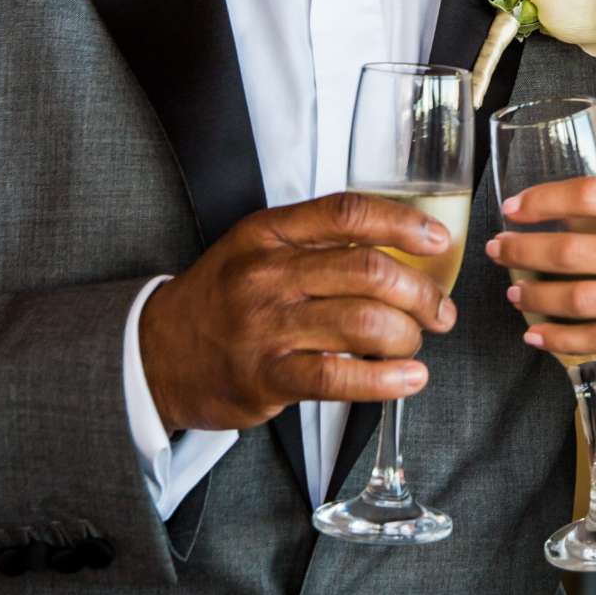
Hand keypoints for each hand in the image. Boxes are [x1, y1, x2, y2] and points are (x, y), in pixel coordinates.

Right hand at [140, 192, 457, 433]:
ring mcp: (266, 326)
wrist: (157, 354)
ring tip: (414, 344)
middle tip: (438, 311)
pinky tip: (409, 379)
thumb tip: (401, 250)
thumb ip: (316, 242)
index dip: (403, 225)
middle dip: (420, 293)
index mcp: (270, 233)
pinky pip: (339, 377)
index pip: (348, 214)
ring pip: (362, 321)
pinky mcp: (266, 377)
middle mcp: (267, 273)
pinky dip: (386, 380)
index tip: (436, 242)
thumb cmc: (223, 299)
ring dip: (407, 335)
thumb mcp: (257, 249)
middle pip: (368, 270)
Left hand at [486, 177, 595, 364]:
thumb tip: (580, 217)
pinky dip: (562, 340)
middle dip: (523, 251)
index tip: (514, 207)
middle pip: (570, 251)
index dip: (541, 200)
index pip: (588, 196)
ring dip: (535, 297)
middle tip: (499, 250)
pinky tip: (539, 336)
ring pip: (577, 299)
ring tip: (516, 294)